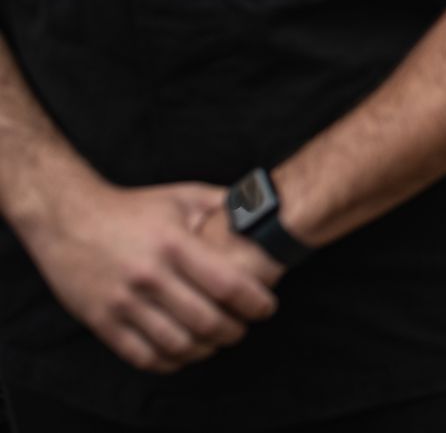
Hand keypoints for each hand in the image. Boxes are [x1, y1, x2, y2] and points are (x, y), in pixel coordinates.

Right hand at [19, 181, 278, 373]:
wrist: (67, 218)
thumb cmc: (132, 207)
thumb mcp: (182, 195)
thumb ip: (223, 204)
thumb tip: (263, 210)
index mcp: (174, 244)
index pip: (227, 285)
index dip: (255, 303)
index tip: (266, 307)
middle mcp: (149, 276)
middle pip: (206, 322)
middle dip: (235, 331)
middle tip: (243, 327)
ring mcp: (123, 302)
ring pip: (178, 345)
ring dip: (206, 350)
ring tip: (217, 341)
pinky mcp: (102, 321)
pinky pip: (143, 356)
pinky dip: (171, 362)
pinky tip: (184, 352)